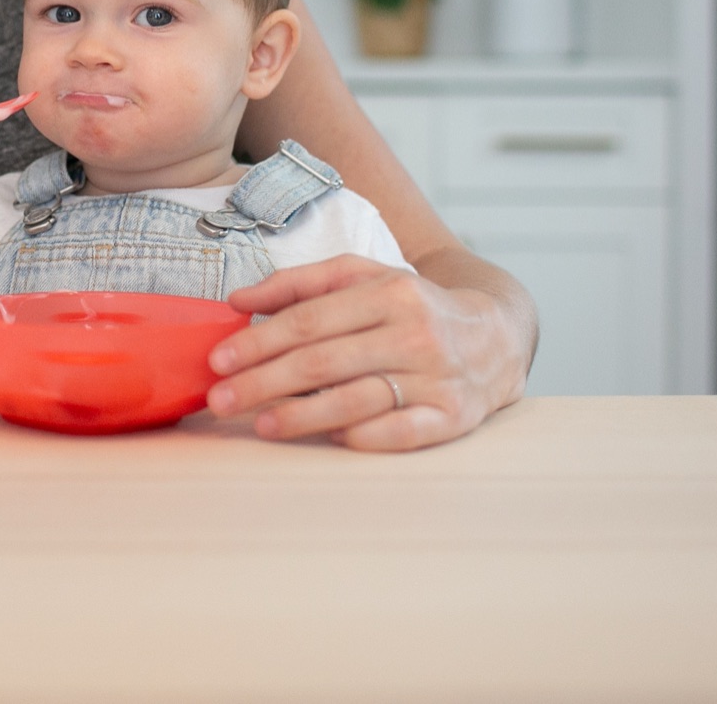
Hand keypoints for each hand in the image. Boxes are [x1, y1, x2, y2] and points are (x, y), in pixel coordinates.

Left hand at [205, 252, 527, 449]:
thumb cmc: (413, 306)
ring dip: (302, 416)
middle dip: (264, 382)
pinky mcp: (453, 416)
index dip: (259, 342)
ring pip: (357, 399)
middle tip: (220, 399)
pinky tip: (328, 440)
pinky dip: (363, 438)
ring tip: (259, 424)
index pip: (310, 321)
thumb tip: (237, 299)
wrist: (497, 336)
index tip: (219, 360)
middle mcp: (415, 332)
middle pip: (325, 362)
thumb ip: (299, 283)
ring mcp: (436, 377)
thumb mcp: (363, 277)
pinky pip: (401, 432)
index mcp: (390, 292)